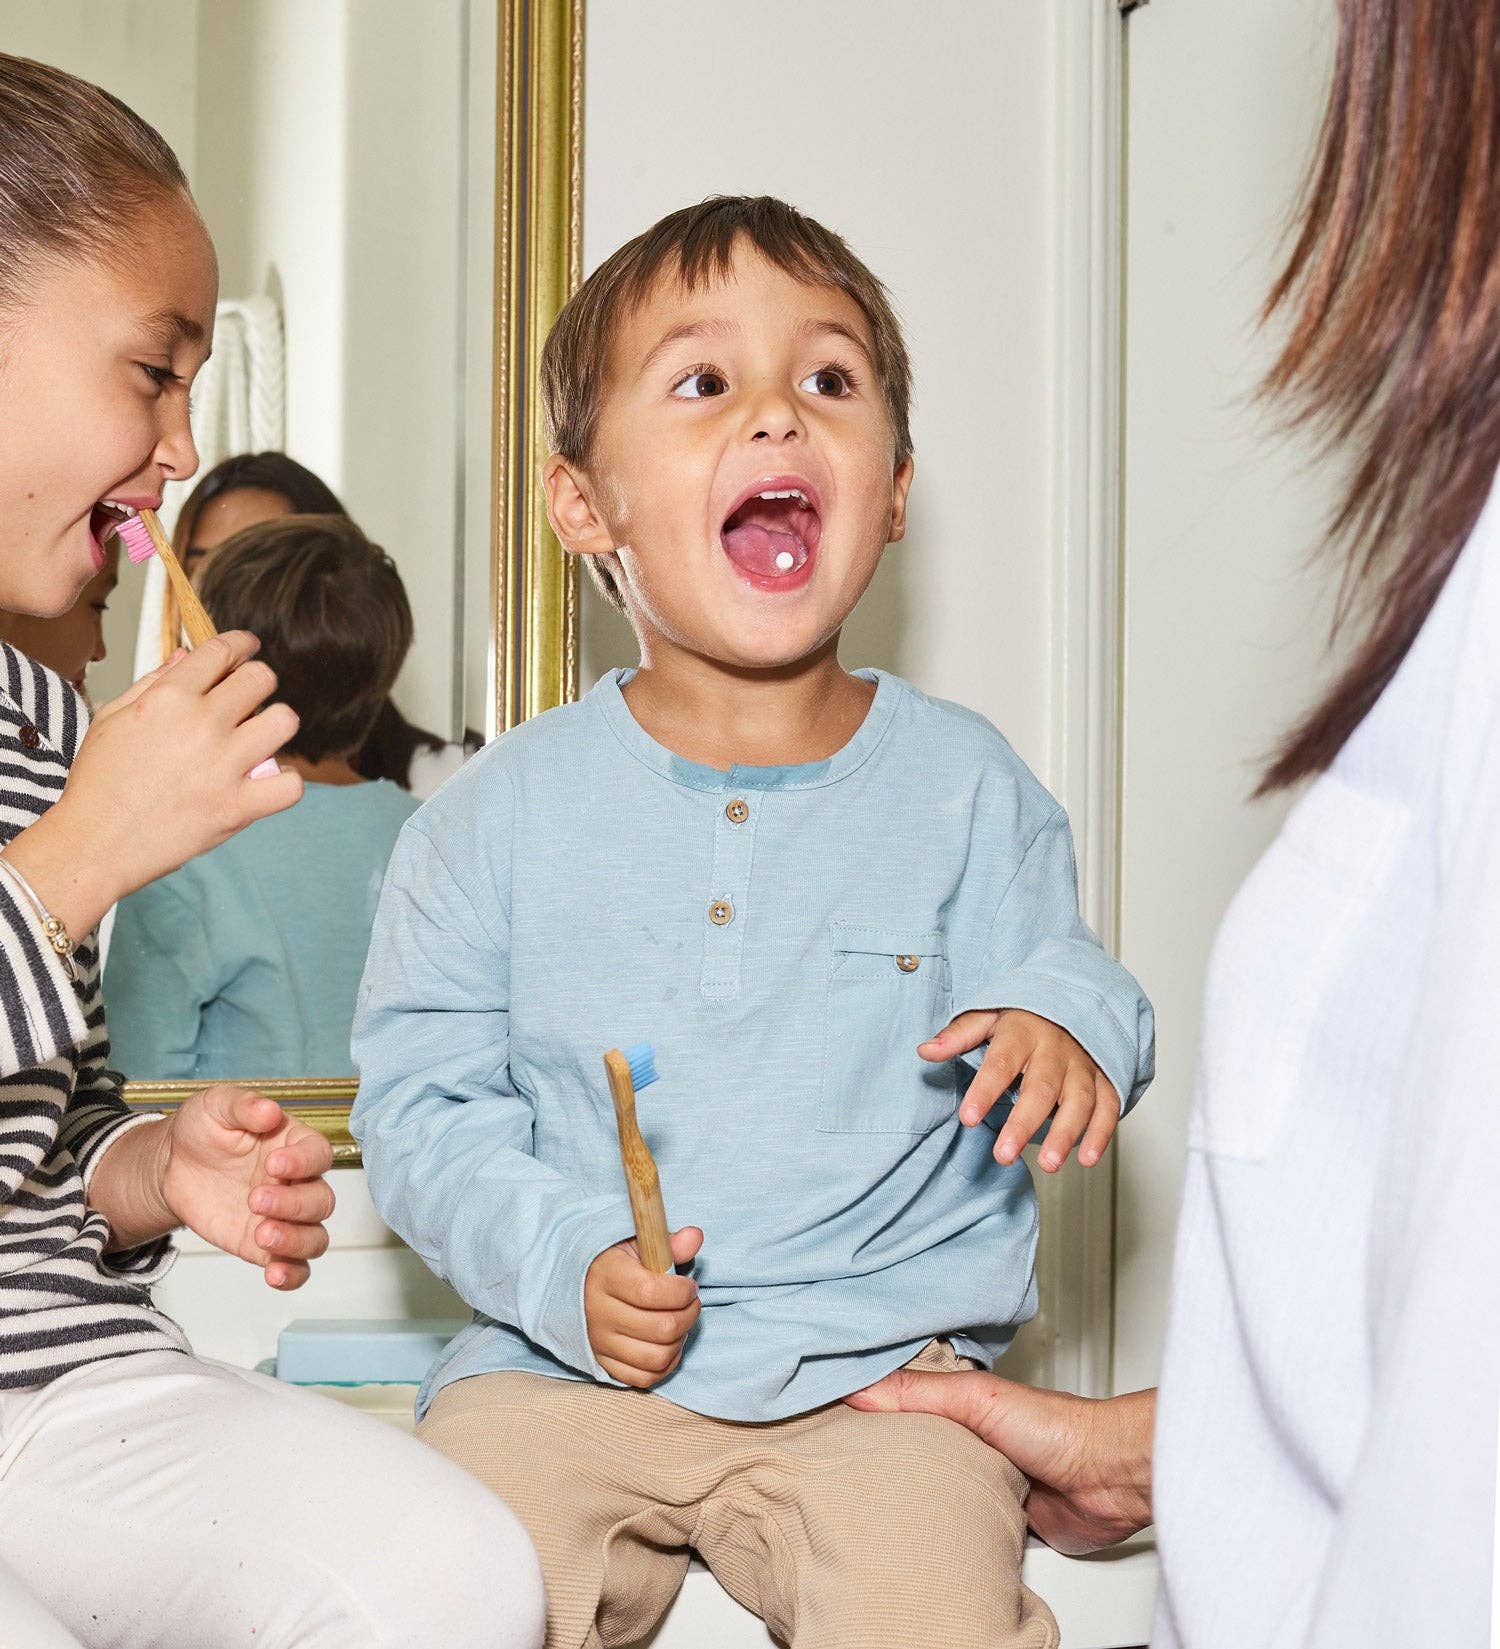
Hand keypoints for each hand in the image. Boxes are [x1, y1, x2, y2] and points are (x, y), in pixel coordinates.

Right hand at [6, 633, 302, 938]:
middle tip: (248, 697)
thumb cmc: (99, 782)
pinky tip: (267, 782)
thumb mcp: (112, 718)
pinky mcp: (237, 807)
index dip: (241, 645)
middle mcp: (202, 726)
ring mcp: (224, 767)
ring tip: (258, 738)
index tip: (247, 649)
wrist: (95, 843)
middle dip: (258, 682)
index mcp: (169, 699)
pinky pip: (291, 785)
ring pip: (284, 721)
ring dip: (276, 725)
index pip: (222, 651)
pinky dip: (286, 783)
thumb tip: (187, 656)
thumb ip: (154, 683)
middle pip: (261, 678)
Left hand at [93, 1087, 334, 1287]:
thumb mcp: (216, 1106)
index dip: (303, 1162)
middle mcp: (298, 1182)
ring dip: (296, 1240)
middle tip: (255, 1200)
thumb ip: (243, 1105)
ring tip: (261, 1235)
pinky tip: (273, 1275)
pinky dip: (292, 1275)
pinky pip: (295, 1267)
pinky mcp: (263, 1246)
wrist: (173, 1166)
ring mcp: (284, 1218)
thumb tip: (269, 1110)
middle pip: (321, 1200)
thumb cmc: (203, 1129)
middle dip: (293, 1204)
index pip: (318, 1154)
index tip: (273, 1163)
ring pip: (316, 1237)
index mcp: (294, 1144)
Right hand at [585, 1226, 702, 1387]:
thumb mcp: (637, 1244)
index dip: (681, 1291)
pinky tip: (669, 1343)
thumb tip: (694, 1237)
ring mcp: (599, 1343)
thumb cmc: (616, 1263)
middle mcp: (598, 1313)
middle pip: (661, 1328)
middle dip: (688, 1315)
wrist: (577, 1286)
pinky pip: (644, 1378)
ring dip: (679, 1340)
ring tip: (679, 1322)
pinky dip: (665, 1364)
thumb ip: (667, 1242)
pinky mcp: (603, 1364)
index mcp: (606, 1276)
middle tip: (690, 1303)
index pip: (651, 1291)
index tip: (689, 1285)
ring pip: (656, 1357)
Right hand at [846, 1368, 1154, 1554]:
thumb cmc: (1057, 1426)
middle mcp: (969, 1438)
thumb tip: (859, 1388)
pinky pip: (959, 1521)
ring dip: (911, 1493)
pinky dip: (941, 1525)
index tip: (827, 1410)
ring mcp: (984, 1478)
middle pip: (913, 1445)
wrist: (1106, 1479)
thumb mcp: (977, 1398)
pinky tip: (918, 1530)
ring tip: (866, 1500)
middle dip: (881, 1453)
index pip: (903, 1398)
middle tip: (836, 1465)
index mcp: (960, 1402)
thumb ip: (920, 1392)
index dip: (867, 1402)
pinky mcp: (999, 1517)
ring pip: (933, 1485)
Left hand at [921, 1008, 1120, 1170]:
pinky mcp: (1105, 1078)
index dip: (985, 1091)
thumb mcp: (989, 1016)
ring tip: (1048, 1166)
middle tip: (1003, 1155)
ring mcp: (1083, 1064)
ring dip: (1065, 1134)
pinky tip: (1087, 1159)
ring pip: (1078, 1100)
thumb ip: (959, 1035)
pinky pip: (1108, 1105)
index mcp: (1022, 1031)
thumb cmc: (1024, 1017)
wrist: (1075, 999)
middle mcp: (1056, 1048)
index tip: (968, 1118)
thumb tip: (925, 1051)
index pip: (1001, 1063)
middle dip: (1023, 1123)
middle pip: (1041, 1087)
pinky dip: (1102, 1133)